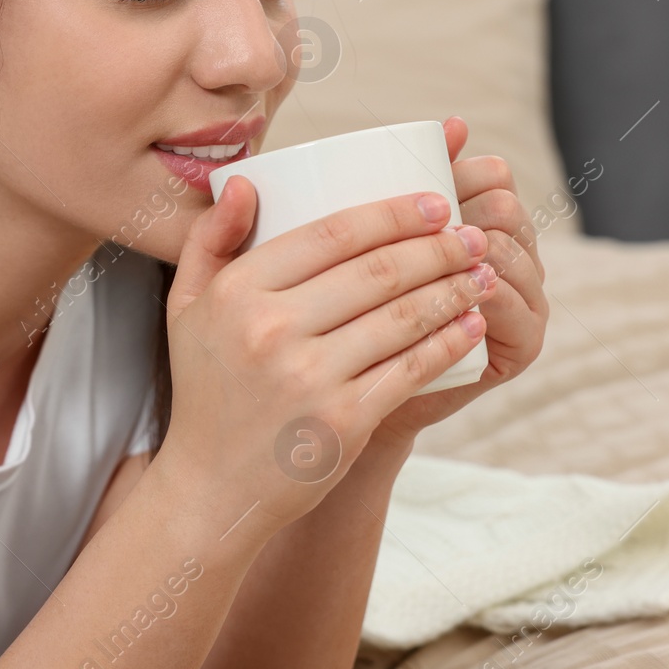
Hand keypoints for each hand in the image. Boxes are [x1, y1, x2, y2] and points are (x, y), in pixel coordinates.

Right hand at [155, 175, 494, 546]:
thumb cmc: (207, 389)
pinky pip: (412, 367)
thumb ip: (209, 238)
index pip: (332, 233)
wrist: (212, 488)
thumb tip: (246, 180)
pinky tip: (471, 324)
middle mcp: (272, 330)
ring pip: (404, 315)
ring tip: (481, 272)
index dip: (393, 213)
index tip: (433, 203)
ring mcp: (310, 377)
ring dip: (455, 288)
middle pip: (378, 270)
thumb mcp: (186, 307)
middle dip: (438, 246)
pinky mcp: (344, 420)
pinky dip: (450, 341)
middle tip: (471, 234)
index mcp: (238, 292)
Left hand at [367, 116, 549, 442]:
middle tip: (414, 228)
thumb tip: (452, 122)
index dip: (458, 170)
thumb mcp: (362, 241)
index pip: (491, 173)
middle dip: (463, 210)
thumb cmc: (347, 306)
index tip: (409, 187)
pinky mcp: (524, 343)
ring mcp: (526, 298)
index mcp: (484, 219)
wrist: (353, 390)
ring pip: (510, 251)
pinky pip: (514, 304)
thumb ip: (399, 182)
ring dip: (468, 250)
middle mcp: (515, 254)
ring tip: (422, 260)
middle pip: (506, 206)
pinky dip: (482, 294)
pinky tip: (450, 294)